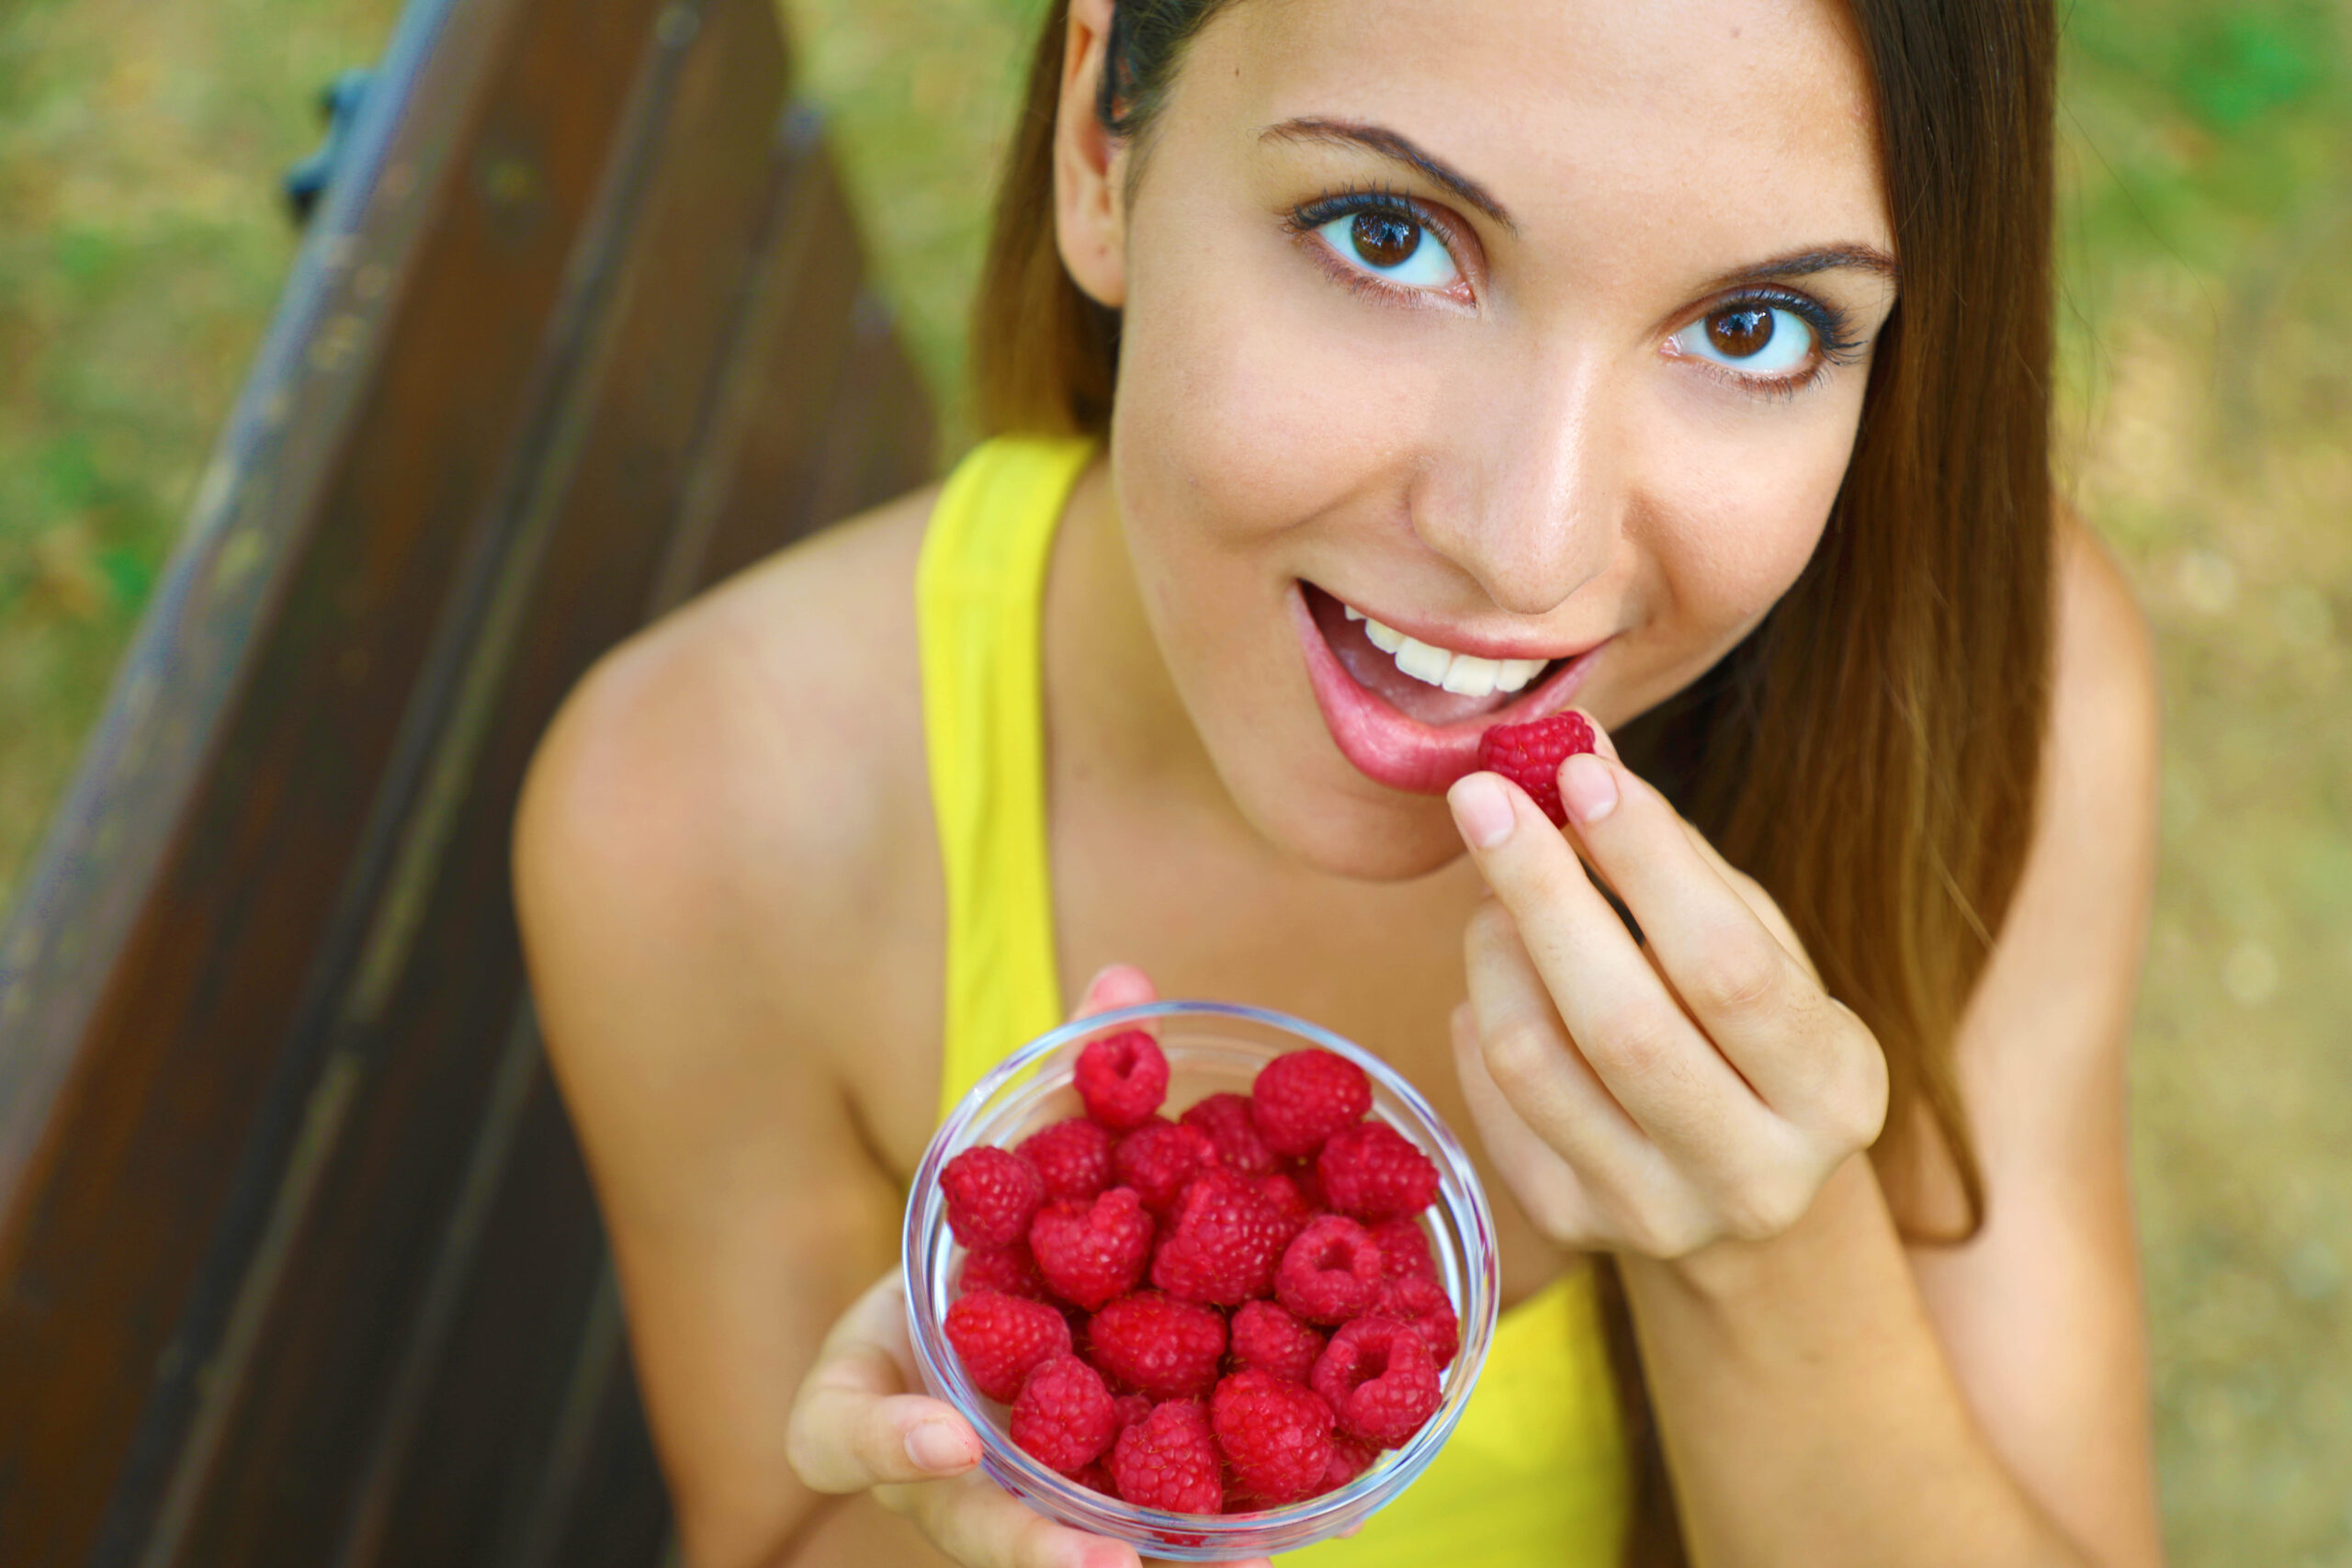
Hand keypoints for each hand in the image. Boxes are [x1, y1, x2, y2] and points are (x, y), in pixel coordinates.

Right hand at [783, 964, 1273, 1567]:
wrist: (1019, 1303)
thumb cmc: (1003, 1236)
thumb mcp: (1012, 1160)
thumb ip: (1056, 1086)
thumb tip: (1129, 979)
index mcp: (881, 1372)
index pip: (838, 1424)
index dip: (885, 1438)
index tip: (948, 1436)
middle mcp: (939, 1458)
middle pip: (961, 1522)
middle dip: (1028, 1545)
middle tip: (1096, 1561)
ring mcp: (1010, 1498)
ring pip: (1051, 1548)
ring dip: (1128, 1562)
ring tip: (1224, 1566)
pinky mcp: (1089, 1512)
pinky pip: (1136, 1535)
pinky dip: (1207, 1544)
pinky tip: (1289, 1534)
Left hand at [1444, 717, 1887, 1264]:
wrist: (1740, 1202)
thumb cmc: (1746, 1035)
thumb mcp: (1751, 944)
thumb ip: (1670, 857)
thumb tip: (1574, 747)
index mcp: (1832, 1091)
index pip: (1727, 967)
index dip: (1646, 861)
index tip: (1578, 771)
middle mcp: (1753, 1174)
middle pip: (1620, 1023)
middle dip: (1540, 890)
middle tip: (1484, 794)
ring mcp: (1654, 1213)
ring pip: (1533, 1060)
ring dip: (1495, 948)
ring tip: (1495, 891)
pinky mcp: (1569, 1224)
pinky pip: (1489, 1096)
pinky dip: (1478, 1014)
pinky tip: (1503, 981)